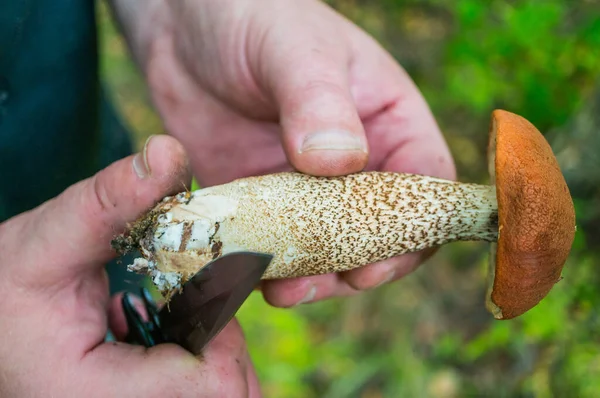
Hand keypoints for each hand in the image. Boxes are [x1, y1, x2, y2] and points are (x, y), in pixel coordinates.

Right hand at [0, 136, 259, 397]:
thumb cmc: (4, 290)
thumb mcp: (46, 240)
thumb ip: (108, 202)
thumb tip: (166, 152)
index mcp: (95, 395)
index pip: (215, 380)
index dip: (224, 324)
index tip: (201, 284)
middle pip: (231, 391)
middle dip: (226, 335)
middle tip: (191, 296)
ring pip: (226, 393)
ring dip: (217, 347)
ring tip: (176, 312)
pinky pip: (203, 391)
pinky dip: (203, 360)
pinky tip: (169, 331)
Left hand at [124, 0, 455, 305]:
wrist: (183, 28)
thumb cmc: (255, 16)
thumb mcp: (293, 48)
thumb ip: (319, 101)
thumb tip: (341, 162)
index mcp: (388, 121)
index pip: (425, 184)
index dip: (416, 228)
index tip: (385, 257)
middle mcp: (355, 161)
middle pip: (378, 231)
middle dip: (361, 264)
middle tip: (334, 282)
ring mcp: (307, 186)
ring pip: (327, 248)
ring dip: (313, 274)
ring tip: (286, 288)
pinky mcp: (264, 201)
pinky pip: (275, 244)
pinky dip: (267, 265)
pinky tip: (251, 274)